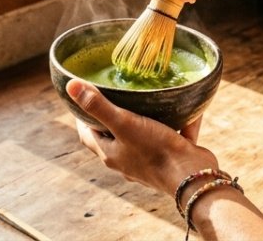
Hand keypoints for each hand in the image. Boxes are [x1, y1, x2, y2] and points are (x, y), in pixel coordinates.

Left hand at [66, 78, 216, 195]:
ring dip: (143, 118)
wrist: (192, 176)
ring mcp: (148, 161)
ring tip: (146, 96)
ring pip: (140, 136)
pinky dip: (173, 123)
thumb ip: (99, 106)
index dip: (82, 116)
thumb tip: (70, 87)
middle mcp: (126, 160)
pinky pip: (168, 136)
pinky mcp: (170, 158)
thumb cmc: (155, 152)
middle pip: (112, 135)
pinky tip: (180, 108)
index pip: (87, 134)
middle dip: (112, 114)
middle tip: (115, 91)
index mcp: (110, 154)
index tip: (83, 96)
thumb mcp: (124, 123)